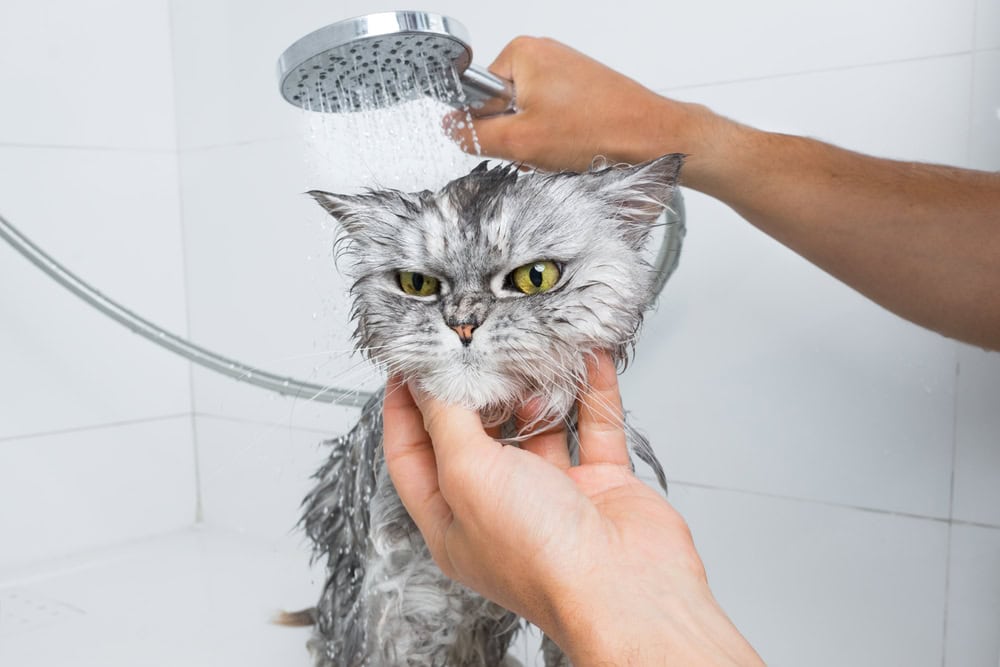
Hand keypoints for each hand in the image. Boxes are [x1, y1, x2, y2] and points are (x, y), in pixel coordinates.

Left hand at [382, 350, 762, 664]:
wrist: (626, 589)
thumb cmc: (543, 557)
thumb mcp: (468, 476)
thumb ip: (447, 421)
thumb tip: (430, 380)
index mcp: (452, 520)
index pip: (412, 455)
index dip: (404, 409)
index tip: (408, 364)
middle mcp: (499, 509)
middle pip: (475, 435)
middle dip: (476, 389)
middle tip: (474, 343)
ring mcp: (551, 496)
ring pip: (537, 426)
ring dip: (536, 388)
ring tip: (530, 348)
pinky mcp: (599, 485)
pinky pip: (592, 425)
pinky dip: (591, 391)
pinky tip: (587, 359)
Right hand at [450, 37, 733, 186]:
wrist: (652, 138)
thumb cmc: (598, 131)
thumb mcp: (521, 141)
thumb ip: (476, 134)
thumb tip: (452, 128)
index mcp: (522, 53)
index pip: (478, 94)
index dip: (489, 126)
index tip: (511, 140)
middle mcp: (543, 54)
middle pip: (504, 107)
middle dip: (517, 137)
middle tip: (541, 150)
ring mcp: (565, 72)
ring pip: (529, 118)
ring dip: (539, 143)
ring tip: (563, 150)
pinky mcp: (582, 90)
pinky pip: (552, 119)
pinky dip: (558, 139)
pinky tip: (575, 148)